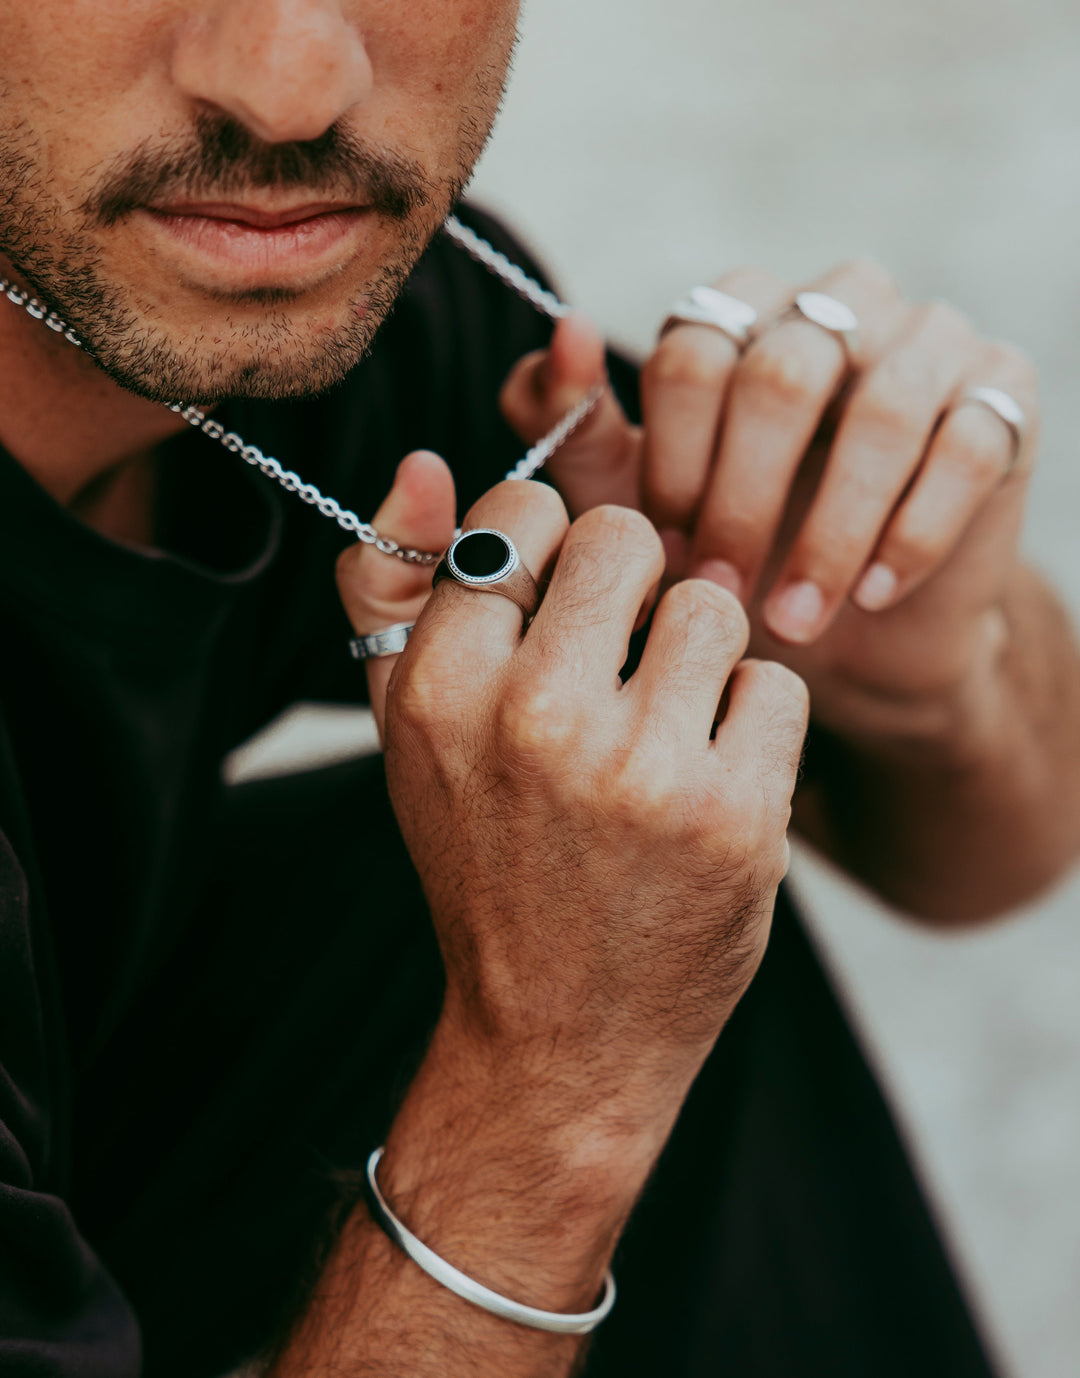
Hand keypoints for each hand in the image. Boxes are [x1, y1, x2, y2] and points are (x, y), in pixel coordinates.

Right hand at [337, 472, 806, 1110]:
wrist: (559, 1033)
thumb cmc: (487, 863)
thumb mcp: (408, 733)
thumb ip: (391, 589)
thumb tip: (423, 462)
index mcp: (442, 687)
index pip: (524, 511)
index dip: (552, 548)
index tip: (556, 608)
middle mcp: (535, 718)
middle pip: (630, 536)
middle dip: (633, 590)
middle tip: (618, 666)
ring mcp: (641, 768)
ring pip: (713, 606)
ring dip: (698, 660)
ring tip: (663, 731)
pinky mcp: (732, 813)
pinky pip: (776, 683)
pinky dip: (751, 724)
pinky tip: (710, 781)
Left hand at [500, 265, 1038, 736]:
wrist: (852, 638)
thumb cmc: (735, 559)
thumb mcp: (638, 503)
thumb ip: (579, 427)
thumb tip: (560, 335)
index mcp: (747, 312)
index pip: (694, 345)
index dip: (673, 459)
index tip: (662, 550)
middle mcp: (838, 305)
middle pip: (782, 372)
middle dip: (743, 500)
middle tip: (719, 590)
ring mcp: (930, 342)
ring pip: (881, 408)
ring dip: (829, 533)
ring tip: (794, 621)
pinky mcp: (1004, 401)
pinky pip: (966, 448)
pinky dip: (911, 535)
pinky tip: (873, 596)